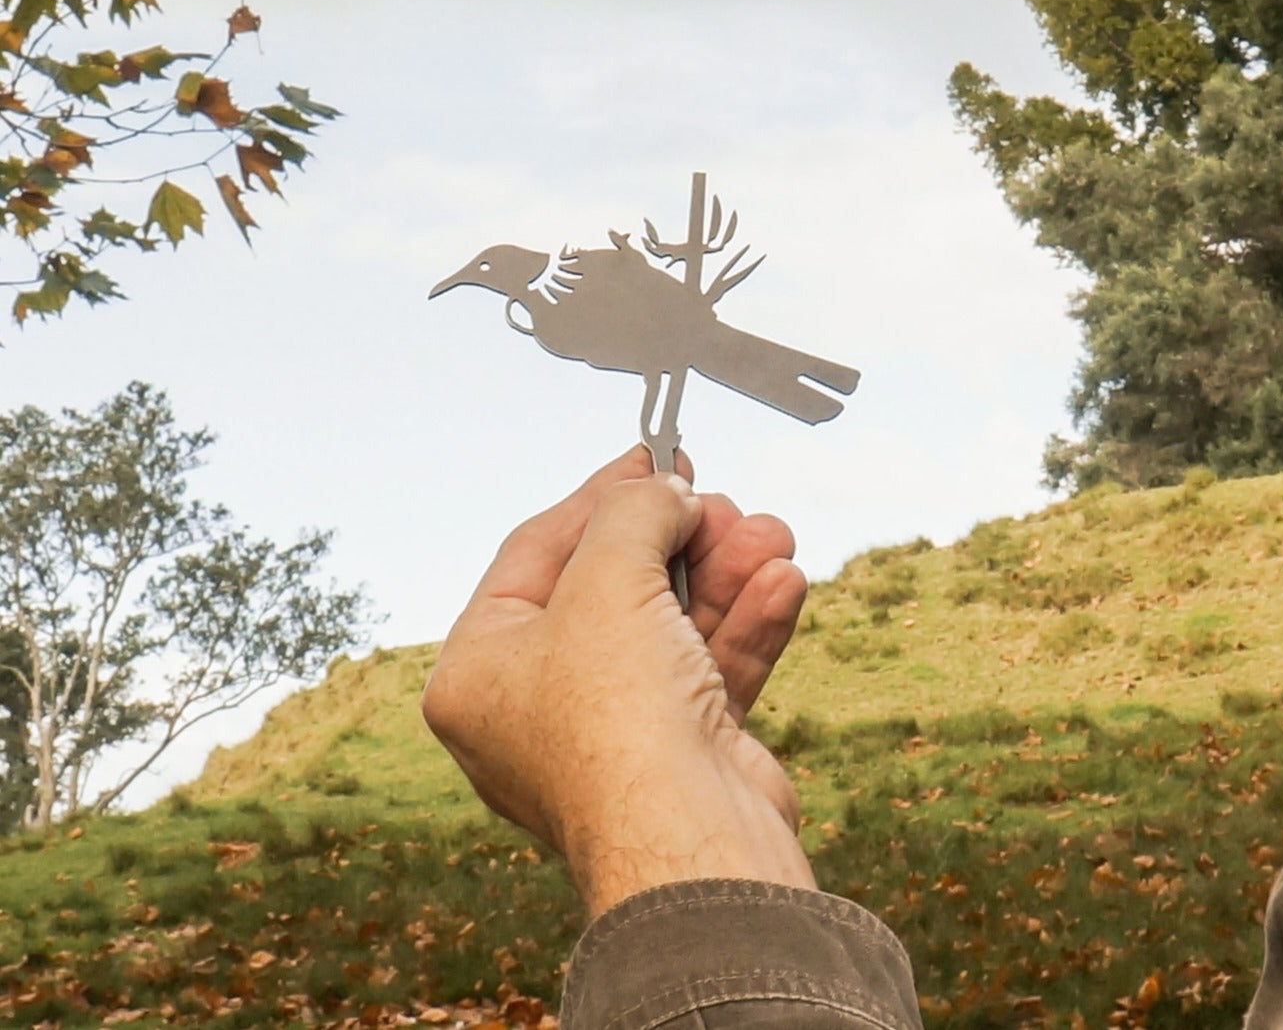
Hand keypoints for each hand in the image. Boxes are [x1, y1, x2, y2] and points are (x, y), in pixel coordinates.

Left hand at [422, 447, 814, 915]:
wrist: (693, 846)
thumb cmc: (616, 718)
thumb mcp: (607, 578)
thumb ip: (631, 513)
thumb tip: (664, 492)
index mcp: (481, 668)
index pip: (536, 552)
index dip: (598, 496)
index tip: (650, 454)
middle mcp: (539, 703)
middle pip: (614, 586)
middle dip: (678, 539)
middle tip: (718, 502)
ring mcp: (611, 731)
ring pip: (673, 625)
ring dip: (726, 574)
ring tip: (769, 533)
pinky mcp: (680, 752)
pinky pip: (710, 668)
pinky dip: (746, 623)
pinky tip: (783, 579)